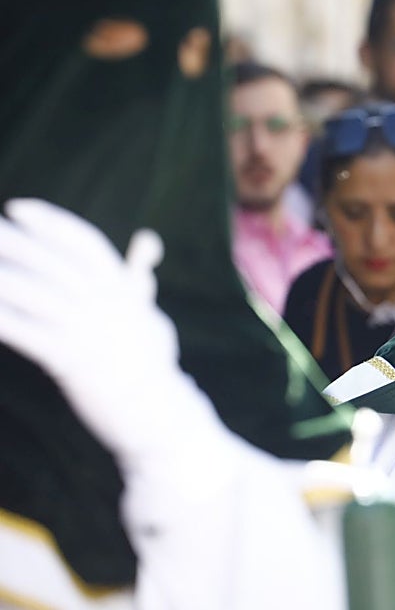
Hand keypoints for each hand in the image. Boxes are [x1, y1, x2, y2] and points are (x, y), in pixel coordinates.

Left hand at [0, 199, 224, 470]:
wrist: (155, 409)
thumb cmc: (148, 359)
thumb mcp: (147, 312)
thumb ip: (138, 277)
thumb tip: (147, 239)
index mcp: (123, 289)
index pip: (85, 242)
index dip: (51, 222)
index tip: (16, 208)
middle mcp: (107, 304)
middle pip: (53, 262)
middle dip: (14, 242)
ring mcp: (90, 332)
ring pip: (35, 293)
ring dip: (1, 277)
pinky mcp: (72, 362)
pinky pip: (28, 333)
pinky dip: (4, 319)